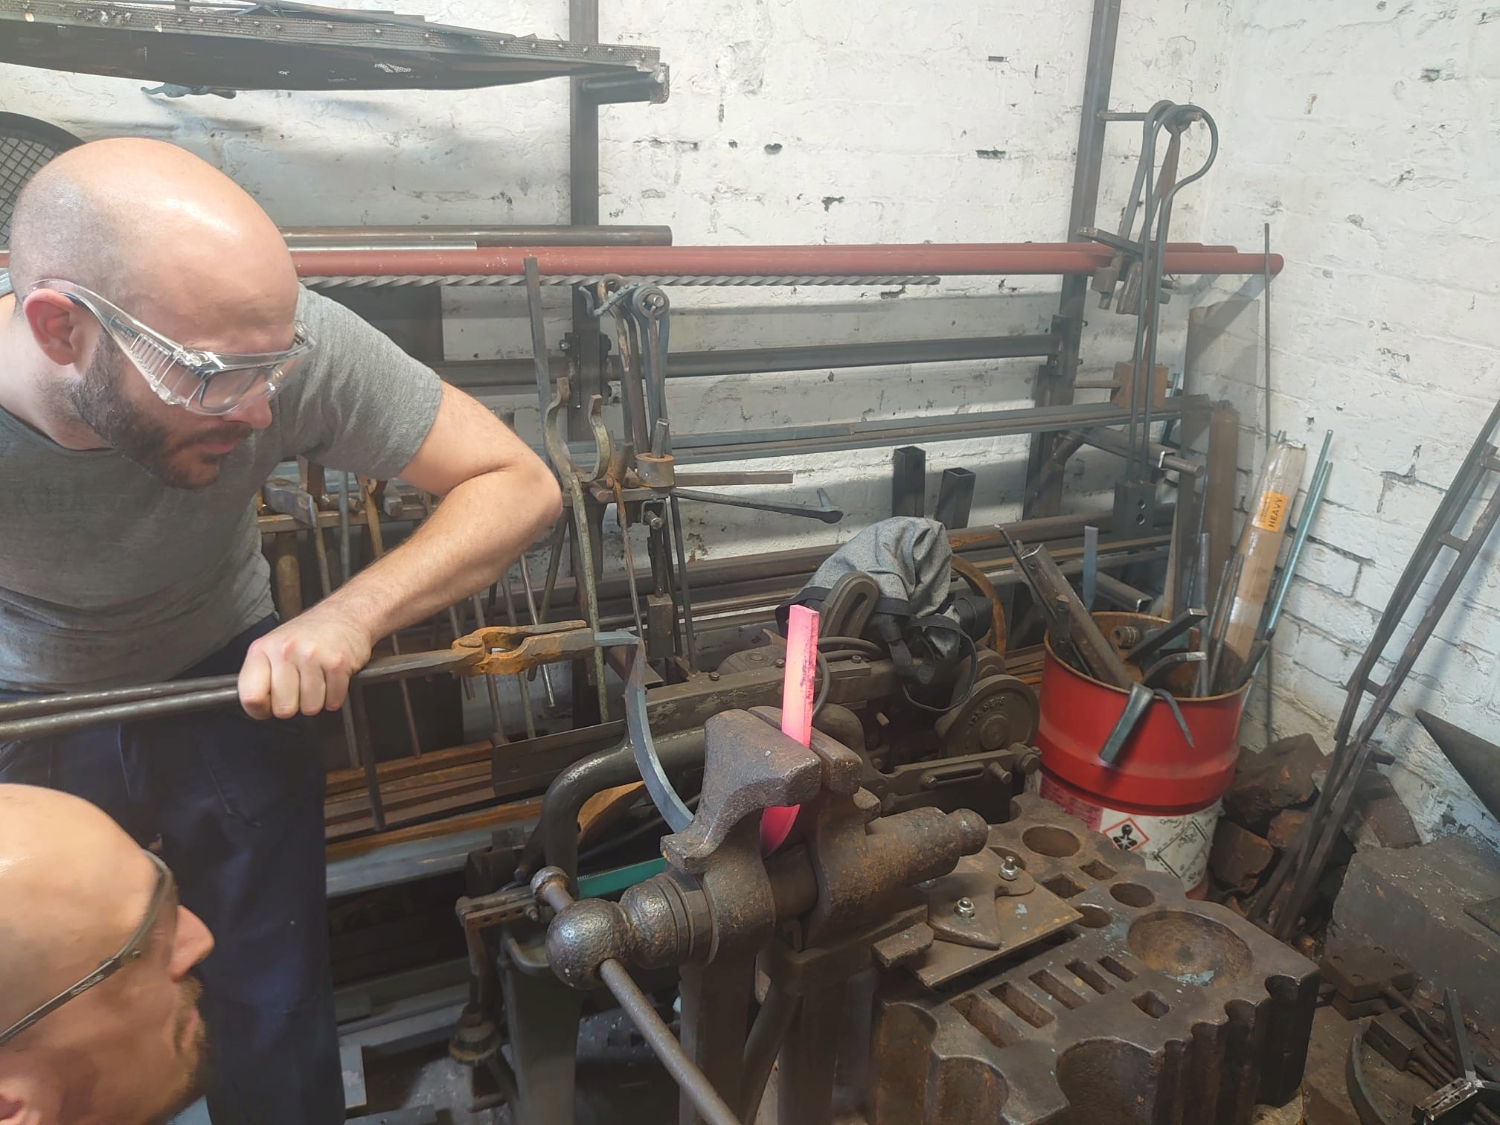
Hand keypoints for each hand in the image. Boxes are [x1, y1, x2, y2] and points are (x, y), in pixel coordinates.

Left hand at [238, 609, 373, 719]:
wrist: (346, 613)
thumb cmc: (310, 633)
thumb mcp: (274, 646)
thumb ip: (261, 675)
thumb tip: (257, 707)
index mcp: (262, 649)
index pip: (250, 697)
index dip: (260, 709)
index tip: (269, 706)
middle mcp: (285, 650)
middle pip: (283, 708)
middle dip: (295, 704)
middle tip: (300, 687)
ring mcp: (311, 656)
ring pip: (310, 708)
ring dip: (317, 701)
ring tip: (318, 680)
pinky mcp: (337, 664)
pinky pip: (333, 701)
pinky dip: (335, 697)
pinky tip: (332, 679)